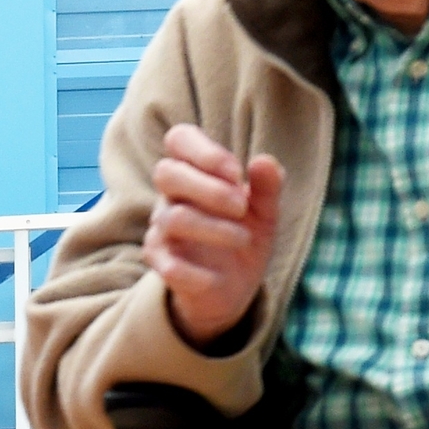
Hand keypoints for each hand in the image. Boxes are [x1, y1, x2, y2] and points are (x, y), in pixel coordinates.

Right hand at [147, 123, 284, 345]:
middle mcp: (171, 197)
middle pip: (166, 172)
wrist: (231, 289)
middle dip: (209, 188)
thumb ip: (268, 187)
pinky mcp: (160, 263)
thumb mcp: (265, 212)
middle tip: (242, 207)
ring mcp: (161, 230)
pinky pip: (168, 264)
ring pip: (173, 218)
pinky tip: (217, 276)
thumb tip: (263, 161)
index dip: (205, 150)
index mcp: (195, 174)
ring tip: (243, 239)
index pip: (180, 140)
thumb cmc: (243, 238)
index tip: (236, 172)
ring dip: (214, 229)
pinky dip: (197, 272)